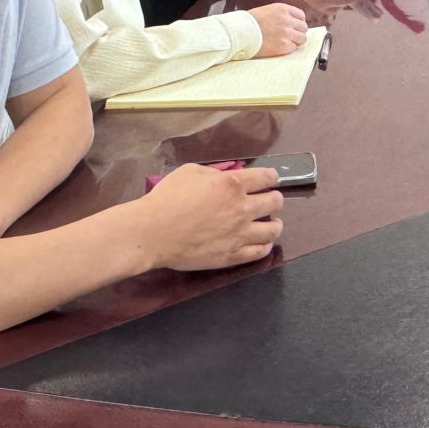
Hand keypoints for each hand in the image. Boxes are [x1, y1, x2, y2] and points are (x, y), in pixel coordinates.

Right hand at [135, 164, 284, 270]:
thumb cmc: (167, 198)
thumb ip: (215, 173)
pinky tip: (263, 243)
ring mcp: (239, 234)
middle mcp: (242, 208)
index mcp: (233, 184)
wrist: (153, 232)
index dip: (271, 177)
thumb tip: (226, 178)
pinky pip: (259, 252)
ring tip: (273, 223)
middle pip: (275, 202)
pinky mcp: (232, 256)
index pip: (266, 177)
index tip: (271, 179)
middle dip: (275, 198)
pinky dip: (265, 246)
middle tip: (271, 200)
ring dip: (276, 224)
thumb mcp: (191, 172)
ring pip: (273, 229)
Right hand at [248, 3, 307, 56]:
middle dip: (298, 32)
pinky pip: (294, 48)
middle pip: (303, 27)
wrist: (238, 34)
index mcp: (282, 9)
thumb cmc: (248, 23)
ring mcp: (286, 33)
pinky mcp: (283, 46)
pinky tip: (279, 48)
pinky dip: (288, 49)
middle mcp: (286, 20)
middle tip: (290, 37)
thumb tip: (291, 22)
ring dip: (295, 41)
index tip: (294, 27)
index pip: (300, 15)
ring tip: (285, 43)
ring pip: (302, 38)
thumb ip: (279, 15)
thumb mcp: (265, 11)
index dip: (298, 22)